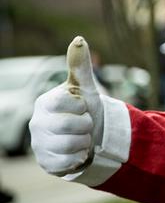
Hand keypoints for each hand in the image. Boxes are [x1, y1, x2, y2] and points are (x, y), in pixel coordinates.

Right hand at [29, 37, 104, 175]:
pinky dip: (80, 157)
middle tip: (85, 124)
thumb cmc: (84, 109)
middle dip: (86, 125)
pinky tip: (78, 152)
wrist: (88, 137)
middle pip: (71, 126)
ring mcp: (39, 144)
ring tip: (83, 138)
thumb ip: (80, 66)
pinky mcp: (46, 163)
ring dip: (86, 142)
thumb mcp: (84, 88)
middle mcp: (37, 123)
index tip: (82, 106)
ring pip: (72, 145)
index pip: (64, 103)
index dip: (81, 106)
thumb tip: (79, 39)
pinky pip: (69, 162)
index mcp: (45, 102)